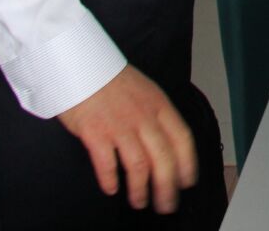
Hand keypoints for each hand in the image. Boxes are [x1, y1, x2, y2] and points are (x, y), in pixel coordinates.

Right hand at [56, 65, 197, 213]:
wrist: (81, 65)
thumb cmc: (111, 80)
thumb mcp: (145, 91)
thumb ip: (156, 115)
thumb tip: (165, 142)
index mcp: (159, 105)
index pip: (182, 139)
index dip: (187, 164)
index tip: (187, 182)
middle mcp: (143, 117)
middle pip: (163, 158)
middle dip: (167, 187)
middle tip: (165, 204)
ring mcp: (120, 126)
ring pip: (139, 166)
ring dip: (140, 189)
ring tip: (139, 201)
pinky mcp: (96, 133)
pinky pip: (107, 164)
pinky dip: (110, 180)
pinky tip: (111, 189)